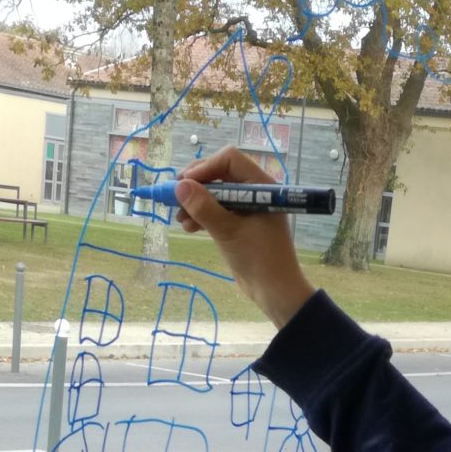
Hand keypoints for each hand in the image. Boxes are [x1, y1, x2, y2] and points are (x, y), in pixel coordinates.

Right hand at [173, 147, 315, 330]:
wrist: (275, 291)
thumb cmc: (258, 259)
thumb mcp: (228, 232)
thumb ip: (204, 208)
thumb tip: (180, 186)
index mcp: (261, 186)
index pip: (229, 159)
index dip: (205, 167)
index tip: (184, 184)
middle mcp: (255, 191)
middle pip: (219, 173)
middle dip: (196, 185)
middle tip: (175, 197)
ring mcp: (246, 207)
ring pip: (215, 193)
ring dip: (195, 202)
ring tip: (180, 218)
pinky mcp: (239, 223)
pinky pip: (217, 210)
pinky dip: (202, 215)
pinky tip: (188, 227)